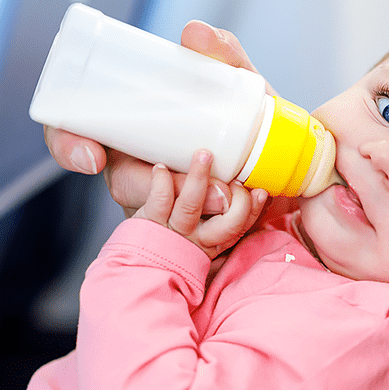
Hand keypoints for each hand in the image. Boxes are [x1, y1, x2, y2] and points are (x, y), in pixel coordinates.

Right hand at [42, 20, 269, 215]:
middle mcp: (143, 166)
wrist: (294, 164)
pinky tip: (240, 208)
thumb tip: (193, 33)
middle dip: (149, 187)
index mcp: (135, 129)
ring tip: (227, 194)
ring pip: (155, 212)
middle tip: (187, 174)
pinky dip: (219, 224)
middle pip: (119, 182)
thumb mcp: (241, 83)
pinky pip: (190, 235)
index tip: (93, 157)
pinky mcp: (193, 228)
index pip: (74, 134)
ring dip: (188, 204)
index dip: (68, 146)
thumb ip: (224, 54)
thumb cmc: (255, 119)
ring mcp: (166, 202)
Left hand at [133, 150, 268, 258]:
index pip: (241, 227)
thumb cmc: (170, 200)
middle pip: (227, 227)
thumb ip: (223, 196)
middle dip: (239, 203)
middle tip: (238, 178)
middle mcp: (197, 236)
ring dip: (199, 180)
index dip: (254, 211)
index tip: (260, 191)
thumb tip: (255, 184)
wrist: (128, 193)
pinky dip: (161, 182)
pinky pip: (159, 201)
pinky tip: (161, 167)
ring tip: (204, 153)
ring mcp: (173, 229)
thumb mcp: (199, 207)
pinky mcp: (150, 219)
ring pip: (191, 208)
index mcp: (213, 236)